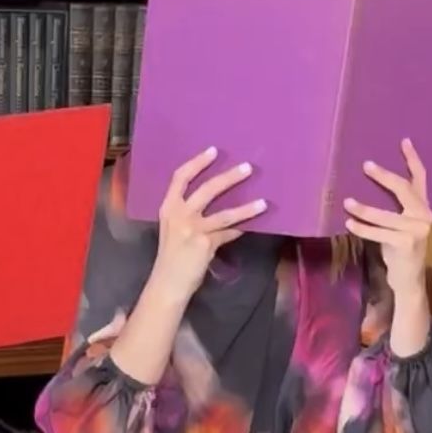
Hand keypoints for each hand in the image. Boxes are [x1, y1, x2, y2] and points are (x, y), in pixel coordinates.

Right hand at [153, 148, 267, 301]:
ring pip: (225, 214)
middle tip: (248, 167)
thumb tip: (219, 200)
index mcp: (168, 207)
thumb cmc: (172, 256)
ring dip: (246, 208)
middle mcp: (179, 215)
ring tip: (263, 202)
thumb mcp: (175, 229)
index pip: (180, 178)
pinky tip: (255, 225)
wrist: (168, 282)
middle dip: (229, 177)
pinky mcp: (205, 245)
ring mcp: (192, 230)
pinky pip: (229, 233)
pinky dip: (242, 229)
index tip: (214, 150)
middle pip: (206, 189)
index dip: (197, 163)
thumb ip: (190, 214)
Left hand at [343, 141, 431, 291]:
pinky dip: (363, 228)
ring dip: (364, 208)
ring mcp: (417, 230)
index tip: (404, 140)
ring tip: (346, 201)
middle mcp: (424, 216)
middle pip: (404, 189)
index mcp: (423, 207)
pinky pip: (379, 233)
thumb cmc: (399, 250)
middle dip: (384, 176)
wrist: (408, 279)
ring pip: (386, 215)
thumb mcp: (401, 225)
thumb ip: (395, 207)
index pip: (421, 178)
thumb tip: (369, 185)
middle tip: (366, 164)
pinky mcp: (406, 245)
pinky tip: (349, 223)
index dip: (412, 159)